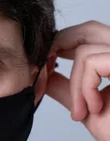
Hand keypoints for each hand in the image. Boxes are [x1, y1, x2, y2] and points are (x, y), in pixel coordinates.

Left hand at [46, 20, 109, 140]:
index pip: (90, 32)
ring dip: (75, 87)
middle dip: (60, 47)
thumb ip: (68, 88)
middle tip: (47, 71)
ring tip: (82, 111)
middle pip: (89, 28)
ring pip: (84, 51)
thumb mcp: (87, 106)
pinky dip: (85, 88)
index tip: (48, 65)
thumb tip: (46, 74)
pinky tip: (94, 108)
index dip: (64, 43)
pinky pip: (91, 63)